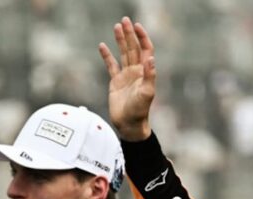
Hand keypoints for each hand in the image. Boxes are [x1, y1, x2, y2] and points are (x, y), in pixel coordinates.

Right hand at [98, 17, 155, 141]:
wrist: (129, 124)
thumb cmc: (140, 111)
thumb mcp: (147, 93)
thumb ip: (150, 76)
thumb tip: (151, 59)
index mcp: (145, 72)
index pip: (146, 50)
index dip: (142, 37)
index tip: (137, 26)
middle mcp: (136, 72)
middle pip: (133, 48)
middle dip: (130, 34)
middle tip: (125, 20)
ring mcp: (126, 76)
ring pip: (123, 54)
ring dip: (120, 40)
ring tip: (116, 27)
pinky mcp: (116, 82)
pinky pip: (111, 65)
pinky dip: (106, 56)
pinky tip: (102, 46)